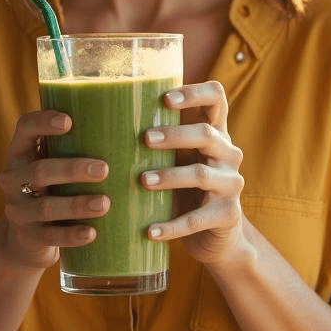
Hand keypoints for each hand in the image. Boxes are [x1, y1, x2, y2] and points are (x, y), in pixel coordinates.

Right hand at [0, 109, 109, 269]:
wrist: (28, 236)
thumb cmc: (54, 185)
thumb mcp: (56, 161)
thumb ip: (77, 144)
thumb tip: (129, 124)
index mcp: (21, 150)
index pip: (25, 127)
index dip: (43, 122)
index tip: (69, 121)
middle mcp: (14, 177)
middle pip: (39, 170)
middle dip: (72, 169)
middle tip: (104, 170)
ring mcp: (18, 209)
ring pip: (45, 206)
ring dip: (76, 204)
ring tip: (105, 203)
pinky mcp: (27, 236)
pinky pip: (50, 237)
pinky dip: (71, 235)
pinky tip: (92, 233)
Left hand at [140, 80, 247, 267]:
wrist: (216, 236)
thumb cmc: (185, 188)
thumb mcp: (177, 159)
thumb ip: (156, 142)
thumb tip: (99, 124)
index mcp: (216, 132)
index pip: (216, 98)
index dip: (195, 93)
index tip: (165, 98)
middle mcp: (229, 154)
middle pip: (207, 134)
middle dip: (175, 135)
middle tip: (145, 138)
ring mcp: (231, 184)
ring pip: (201, 174)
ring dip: (170, 176)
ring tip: (143, 181)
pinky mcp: (228, 215)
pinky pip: (198, 219)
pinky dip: (172, 226)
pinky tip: (149, 231)